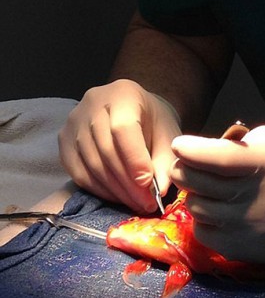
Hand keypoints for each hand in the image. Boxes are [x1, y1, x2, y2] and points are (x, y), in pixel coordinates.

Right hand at [59, 79, 180, 212]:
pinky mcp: (64, 140)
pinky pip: (78, 172)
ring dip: (114, 190)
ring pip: (91, 163)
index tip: (147, 184)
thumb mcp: (168, 136)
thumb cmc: (154, 122)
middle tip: (145, 203)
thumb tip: (159, 190)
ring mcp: (74, 121)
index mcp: (123, 94)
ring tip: (135, 203)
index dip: (134, 158)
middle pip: (106, 149)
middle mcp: (93, 102)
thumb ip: (165, 161)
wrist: (134, 110)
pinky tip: (117, 196)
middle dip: (127, 182)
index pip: (122, 128)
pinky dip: (99, 189)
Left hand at [170, 126, 264, 262]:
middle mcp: (259, 198)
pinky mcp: (247, 250)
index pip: (221, 158)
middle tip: (183, 165)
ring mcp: (252, 228)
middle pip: (201, 185)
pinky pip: (205, 235)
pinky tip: (214, 212)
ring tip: (203, 189)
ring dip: (194, 196)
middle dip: (183, 170)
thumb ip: (242, 143)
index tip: (179, 144)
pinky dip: (203, 221)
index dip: (193, 151)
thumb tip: (205, 149)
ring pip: (199, 209)